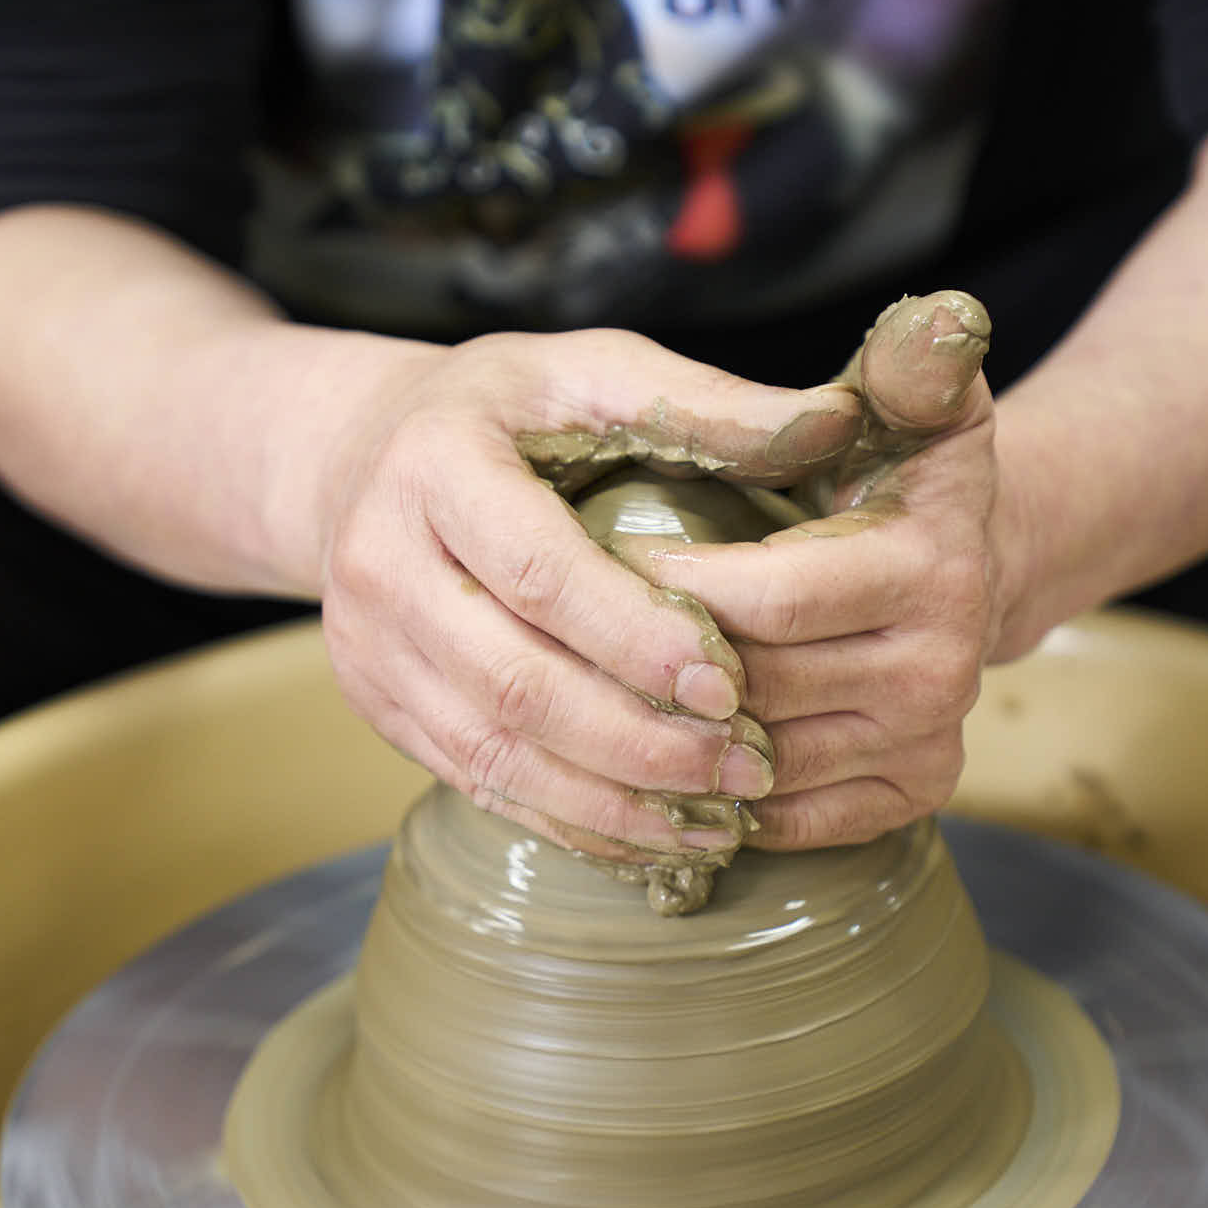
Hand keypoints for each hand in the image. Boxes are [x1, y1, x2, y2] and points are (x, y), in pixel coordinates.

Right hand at [309, 328, 864, 864]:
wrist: (366, 454)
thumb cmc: (510, 414)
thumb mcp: (595, 374)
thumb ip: (709, 404)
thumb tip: (840, 420)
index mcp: (436, 464)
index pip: (538, 571)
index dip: (635, 637)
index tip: (728, 683)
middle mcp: (381, 561)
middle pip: (515, 682)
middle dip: (640, 740)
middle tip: (745, 768)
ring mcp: (367, 646)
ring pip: (495, 751)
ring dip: (614, 800)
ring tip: (718, 820)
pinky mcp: (378, 707)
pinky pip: (480, 783)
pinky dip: (573, 821)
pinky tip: (654, 834)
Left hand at [614, 292, 1011, 848]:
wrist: (963, 560)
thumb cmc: (900, 471)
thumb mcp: (910, 402)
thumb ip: (909, 364)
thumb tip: (938, 314)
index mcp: (931, 569)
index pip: (770, 599)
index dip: (671, 584)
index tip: (599, 553)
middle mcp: (943, 670)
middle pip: (754, 689)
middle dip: (654, 663)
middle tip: (563, 635)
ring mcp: (929, 742)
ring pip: (758, 765)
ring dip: (667, 740)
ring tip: (587, 696)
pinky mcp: (911, 796)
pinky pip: (790, 823)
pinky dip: (713, 801)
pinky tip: (651, 752)